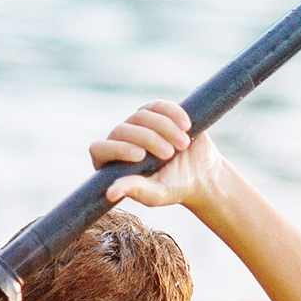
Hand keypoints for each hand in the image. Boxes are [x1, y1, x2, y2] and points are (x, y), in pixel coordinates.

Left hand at [90, 101, 230, 220]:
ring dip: (164, 128)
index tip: (140, 156)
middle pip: (123, 129)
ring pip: (142, 115)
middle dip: (148, 139)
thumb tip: (111, 193)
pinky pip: (158, 106)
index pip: (99, 148)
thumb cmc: (174, 188)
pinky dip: (173, 113)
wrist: (201, 174)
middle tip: (168, 154)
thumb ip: (135, 190)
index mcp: (112, 162)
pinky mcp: (156, 112)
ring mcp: (138, 124)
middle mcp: (121, 140)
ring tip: (182, 145)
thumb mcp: (156, 194)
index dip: (116, 149)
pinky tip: (186, 126)